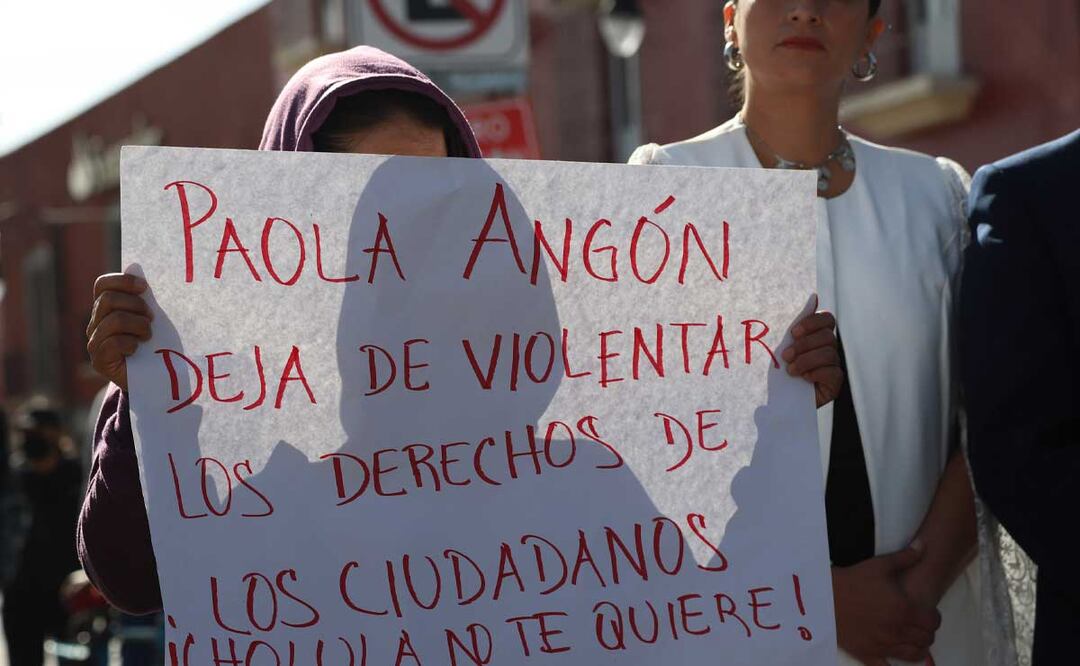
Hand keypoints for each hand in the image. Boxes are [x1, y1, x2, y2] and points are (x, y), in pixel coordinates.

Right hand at [86, 273, 151, 391]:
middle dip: (136, 305)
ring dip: (139, 325)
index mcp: (106, 308)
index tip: (144, 287)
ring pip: (114, 320)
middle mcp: (95, 323)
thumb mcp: (152, 318)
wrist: (154, 377)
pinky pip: (113, 343)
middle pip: (108, 299)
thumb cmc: (156, 343)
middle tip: (152, 318)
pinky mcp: (99, 360)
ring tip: (148, 335)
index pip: (102, 284)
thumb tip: (141, 271)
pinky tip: (137, 349)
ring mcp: (95, 342)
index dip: (123, 281)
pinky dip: (131, 343)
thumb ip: (145, 299)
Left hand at [782, 300, 841, 407]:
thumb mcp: (783, 343)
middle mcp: (829, 348)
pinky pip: (833, 372)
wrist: (773, 398)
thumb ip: (797, 322)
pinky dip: (816, 373)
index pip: (827, 319)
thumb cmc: (776, 368)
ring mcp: (833, 366)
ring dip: (806, 360)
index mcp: (817, 336)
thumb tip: (815, 297)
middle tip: (786, 356)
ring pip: (829, 353)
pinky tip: (804, 379)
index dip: (813, 322)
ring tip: (790, 371)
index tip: (794, 332)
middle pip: (827, 336)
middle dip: (804, 345)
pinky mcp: (835, 383)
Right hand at [832, 545, 940, 664]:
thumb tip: (924, 545)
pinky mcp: (868, 654)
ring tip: (911, 639)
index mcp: (904, 610)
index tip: (927, 613)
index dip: (934, 617)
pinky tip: (894, 656)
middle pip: (926, 639)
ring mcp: (883, 646)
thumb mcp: (879, 565)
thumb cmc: (852, 580)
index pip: (933, 622)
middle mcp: (898, 631)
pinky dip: (895, 664)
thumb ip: (905, 557)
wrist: (823, 597)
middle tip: (918, 624)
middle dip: (926, 631)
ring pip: (914, 655)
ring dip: (918, 648)